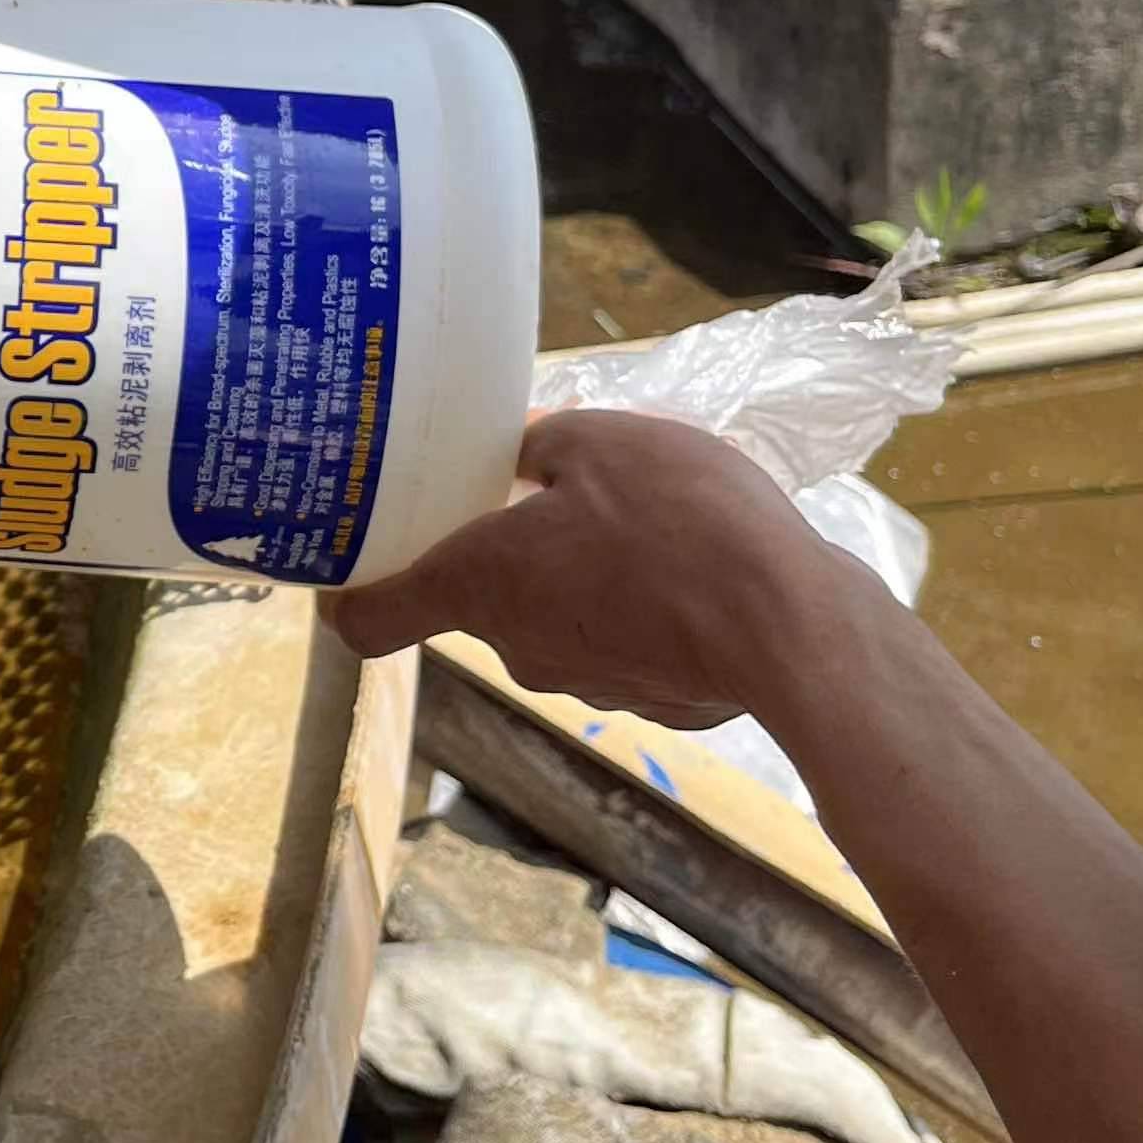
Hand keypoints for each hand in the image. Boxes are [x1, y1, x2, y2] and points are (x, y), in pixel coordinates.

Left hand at [321, 409, 883, 729]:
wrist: (796, 631)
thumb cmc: (681, 524)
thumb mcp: (602, 442)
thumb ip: (545, 445)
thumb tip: (526, 452)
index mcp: (477, 587)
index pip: (365, 624)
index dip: (346, 594)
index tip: (354, 561)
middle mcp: (516, 650)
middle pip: (476, 603)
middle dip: (501, 552)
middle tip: (540, 492)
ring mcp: (587, 684)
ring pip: (556, 619)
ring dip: (576, 576)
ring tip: (634, 518)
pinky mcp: (654, 700)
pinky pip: (624, 641)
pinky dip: (637, 607)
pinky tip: (685, 566)